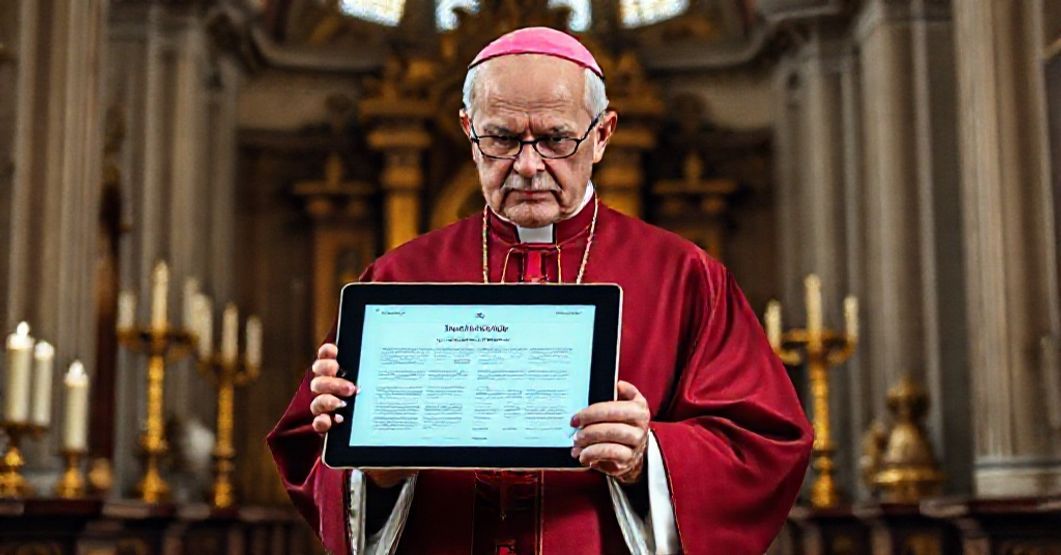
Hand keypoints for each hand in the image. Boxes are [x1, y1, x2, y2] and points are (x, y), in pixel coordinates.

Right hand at [309, 343, 414, 487]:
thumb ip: (413, 380)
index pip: (331, 357)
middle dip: (330, 378)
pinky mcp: (333, 432)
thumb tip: (443, 360)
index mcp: (354, 375)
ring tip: (344, 406)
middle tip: (351, 388)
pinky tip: (332, 422)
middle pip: (319, 376)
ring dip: (326, 399)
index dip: (328, 353)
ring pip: (317, 398)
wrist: (395, 458)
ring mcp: (334, 411)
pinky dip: (321, 421)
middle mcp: (339, 390)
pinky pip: (318, 424)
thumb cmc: (401, 422)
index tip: (335, 352)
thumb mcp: (407, 400)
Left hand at [571, 380, 649, 483]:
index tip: (576, 417)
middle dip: (588, 429)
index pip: (613, 409)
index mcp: (639, 408)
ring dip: (589, 442)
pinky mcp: (628, 460)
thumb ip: (619, 393)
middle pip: (611, 427)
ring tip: (577, 441)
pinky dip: (592, 454)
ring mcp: (636, 444)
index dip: (592, 413)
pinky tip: (583, 455)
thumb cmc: (621, 423)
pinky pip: (609, 455)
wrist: (632, 449)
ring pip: (610, 442)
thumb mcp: (624, 404)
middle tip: (574, 430)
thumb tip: (617, 385)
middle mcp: (641, 426)